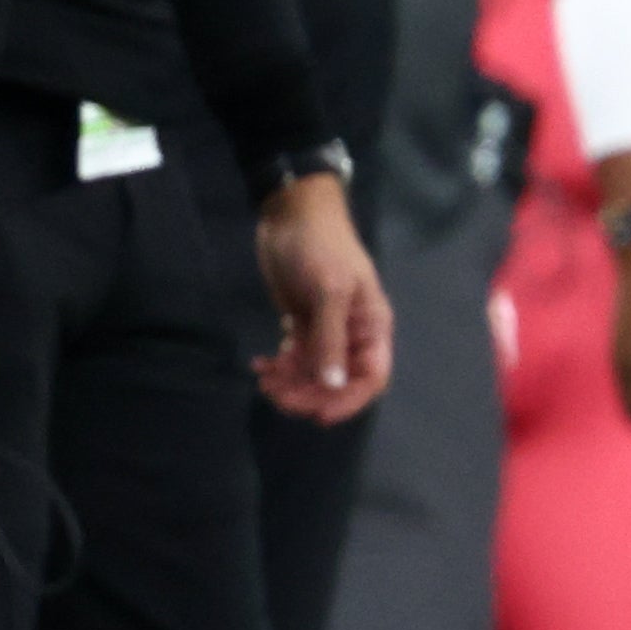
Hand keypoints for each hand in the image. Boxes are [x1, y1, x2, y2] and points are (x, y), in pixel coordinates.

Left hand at [252, 173, 392, 424]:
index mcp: (372, 327)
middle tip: (276, 395)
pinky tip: (259, 365)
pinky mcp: (300, 322)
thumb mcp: (328, 290)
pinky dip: (278, 366)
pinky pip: (294, 356)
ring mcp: (325, 329)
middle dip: (309, 393)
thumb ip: (330, 338)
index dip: (349, 401)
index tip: (318, 415)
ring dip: (290, 382)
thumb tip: (332, 384)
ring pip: (312, 372)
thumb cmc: (320, 247)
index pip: (371, 377)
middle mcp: (352, 333)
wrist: (292, 213)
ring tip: (264, 379)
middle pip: (337, 380)